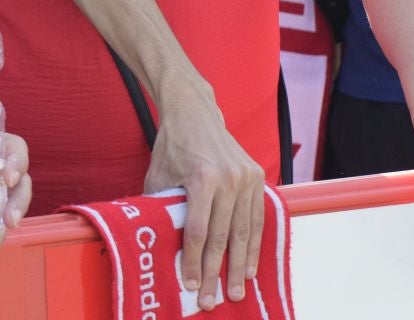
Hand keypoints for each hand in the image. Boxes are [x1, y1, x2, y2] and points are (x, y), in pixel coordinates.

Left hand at [143, 91, 263, 310]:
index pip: (198, 230)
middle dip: (217, 273)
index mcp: (201, 177)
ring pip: (244, 231)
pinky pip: (256, 218)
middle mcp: (228, 178)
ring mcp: (246, 177)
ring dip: (239, 265)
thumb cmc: (171, 146)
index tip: (190, 285)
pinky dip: (254, 245)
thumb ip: (160, 207)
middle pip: (223, 236)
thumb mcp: (159, 175)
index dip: (194, 261)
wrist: (195, 112)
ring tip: (234, 291)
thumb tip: (156, 244)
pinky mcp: (257, 175)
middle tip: (213, 301)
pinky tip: (249, 267)